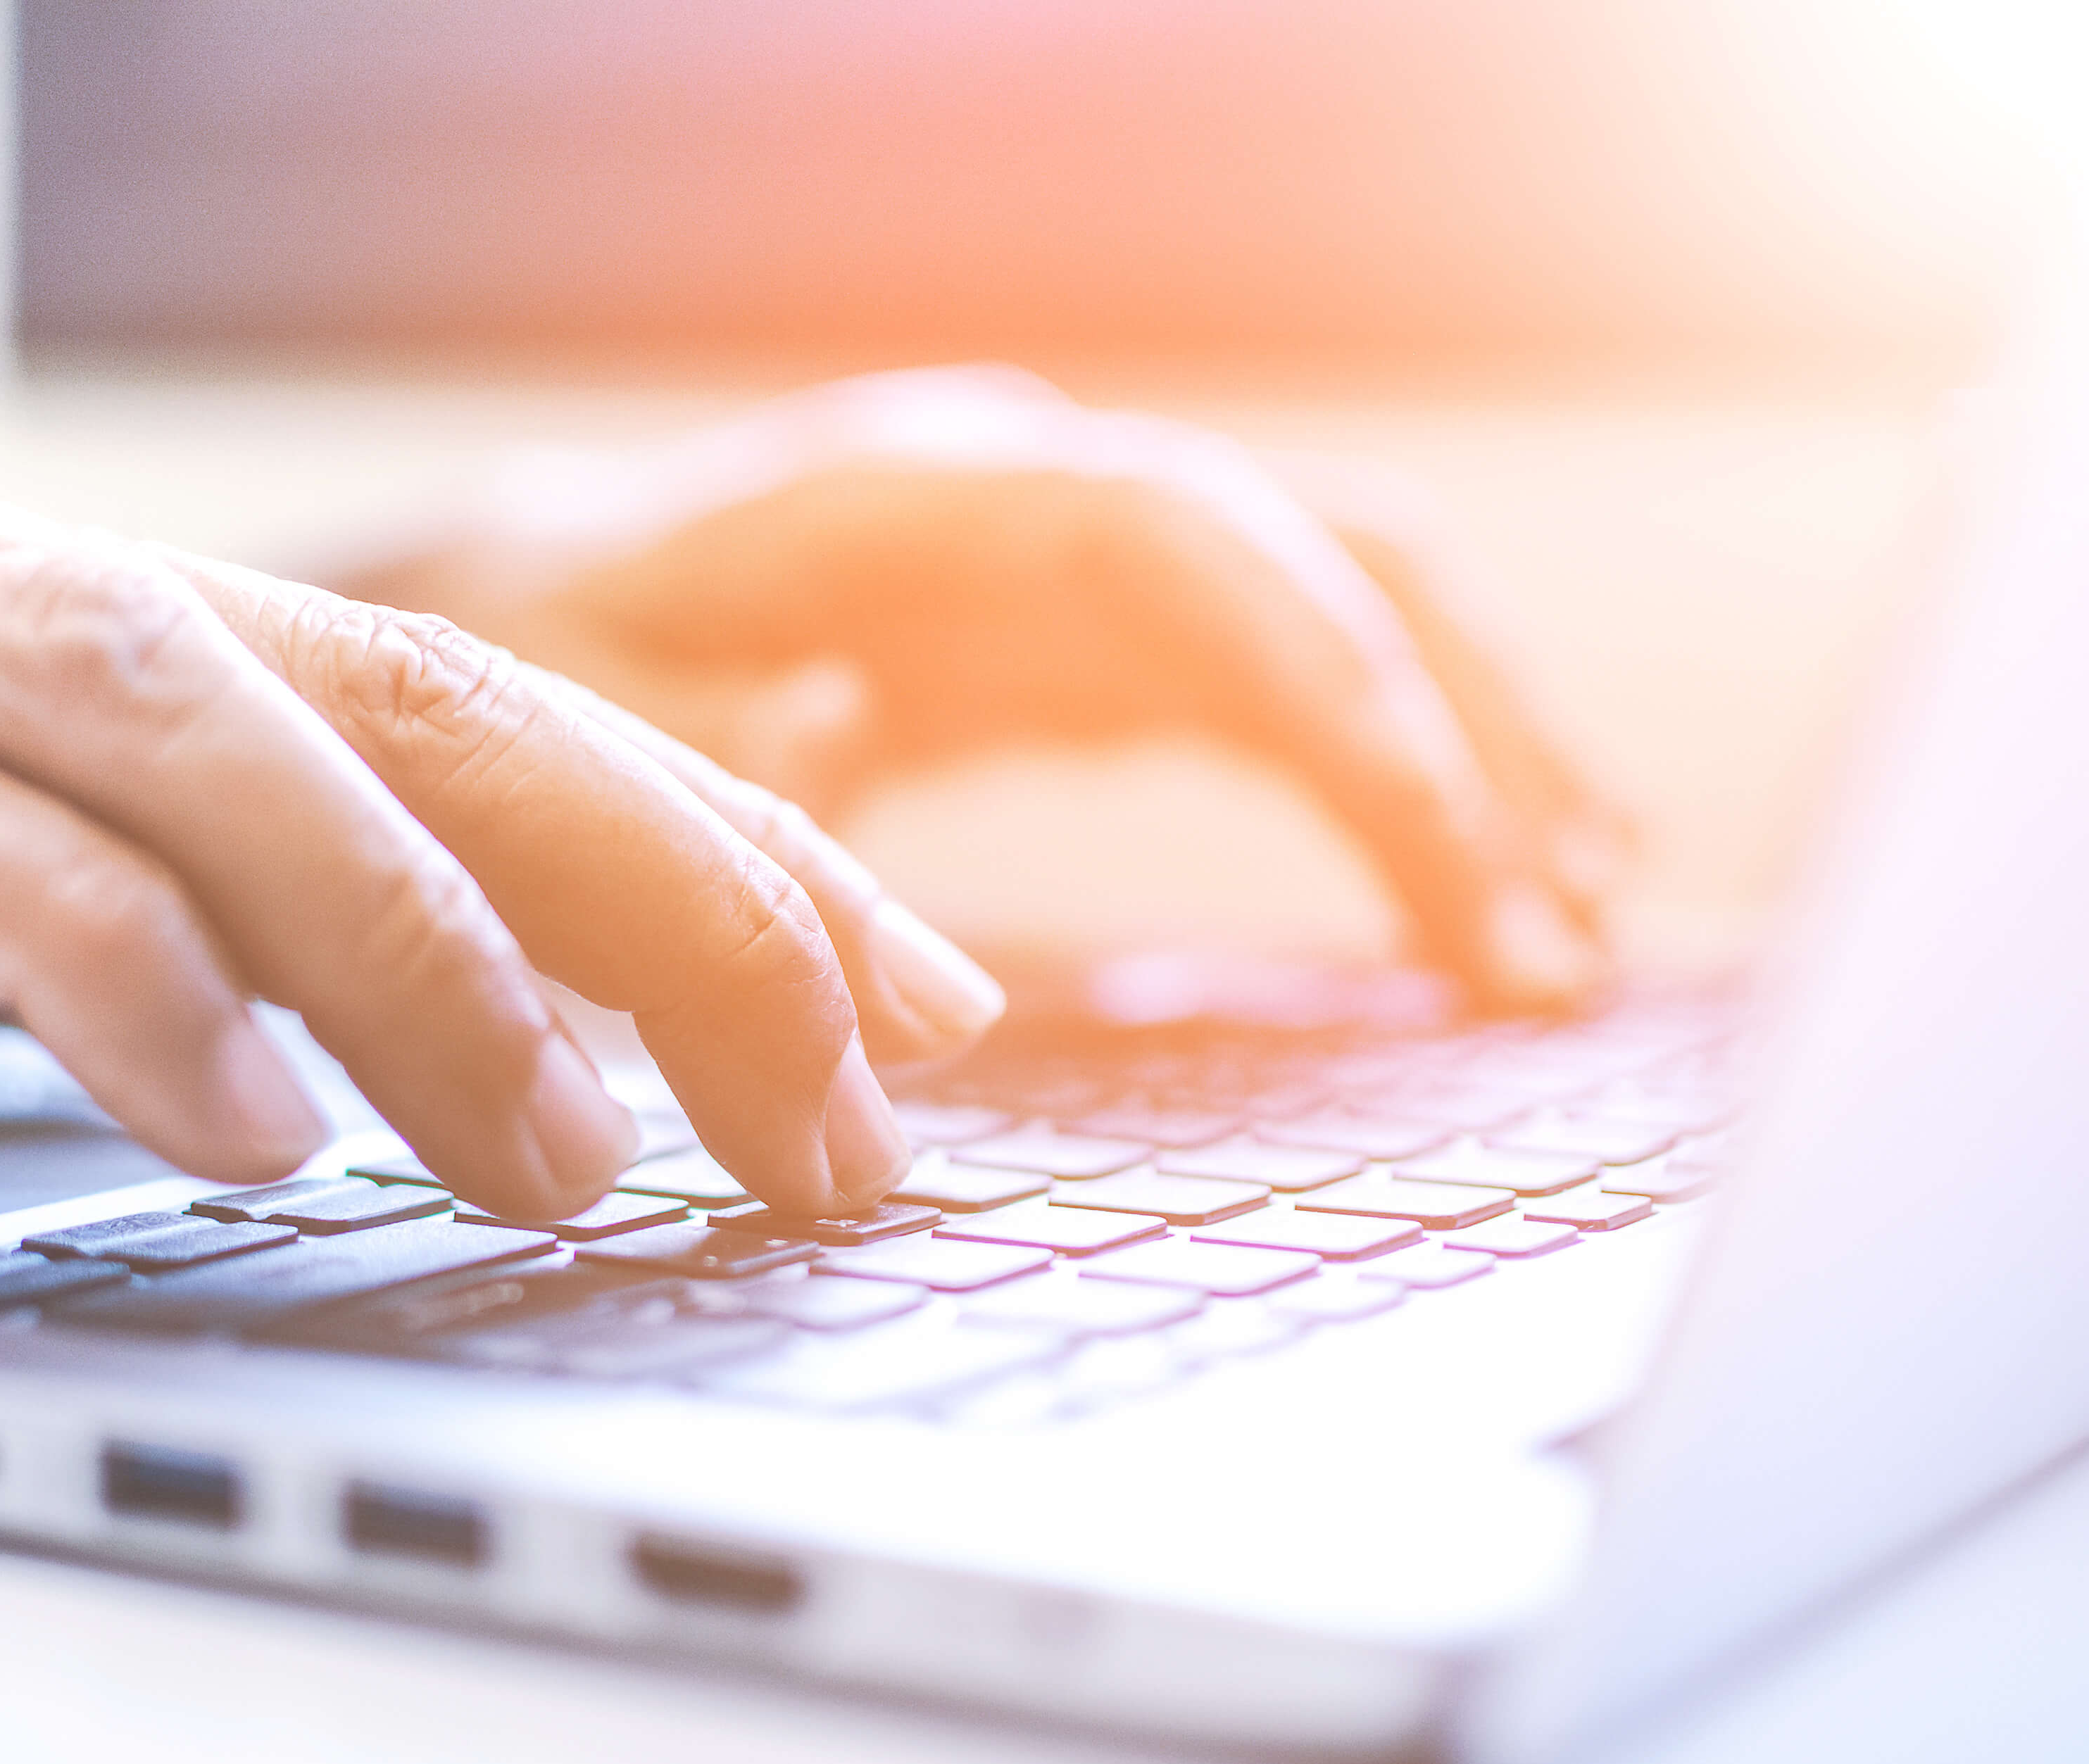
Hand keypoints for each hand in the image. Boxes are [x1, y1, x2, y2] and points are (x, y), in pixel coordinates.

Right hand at [0, 463, 1005, 1218]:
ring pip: (189, 714)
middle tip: (844, 1102)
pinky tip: (239, 1122)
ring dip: (418, 938)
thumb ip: (158, 935)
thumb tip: (404, 1042)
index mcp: (47, 633)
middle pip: (394, 682)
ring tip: (576, 1151)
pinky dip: (105, 966)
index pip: (459, 705)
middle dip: (659, 886)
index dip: (711, 841)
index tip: (905, 1002)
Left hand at [354, 368, 1621, 1008]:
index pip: (1182, 534)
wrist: (519, 617)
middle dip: (1452, 742)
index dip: (1324, 662)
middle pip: (1321, 566)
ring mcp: (1086, 567)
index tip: (1428, 826)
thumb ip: (728, 792)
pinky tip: (1475, 892)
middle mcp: (1037, 501)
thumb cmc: (544, 668)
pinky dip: (1393, 792)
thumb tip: (884, 865)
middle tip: (1549, 941)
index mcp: (918, 497)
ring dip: (1468, 769)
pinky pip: (1294, 695)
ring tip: (1569, 935)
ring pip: (1349, 624)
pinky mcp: (1101, 646)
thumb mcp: (589, 737)